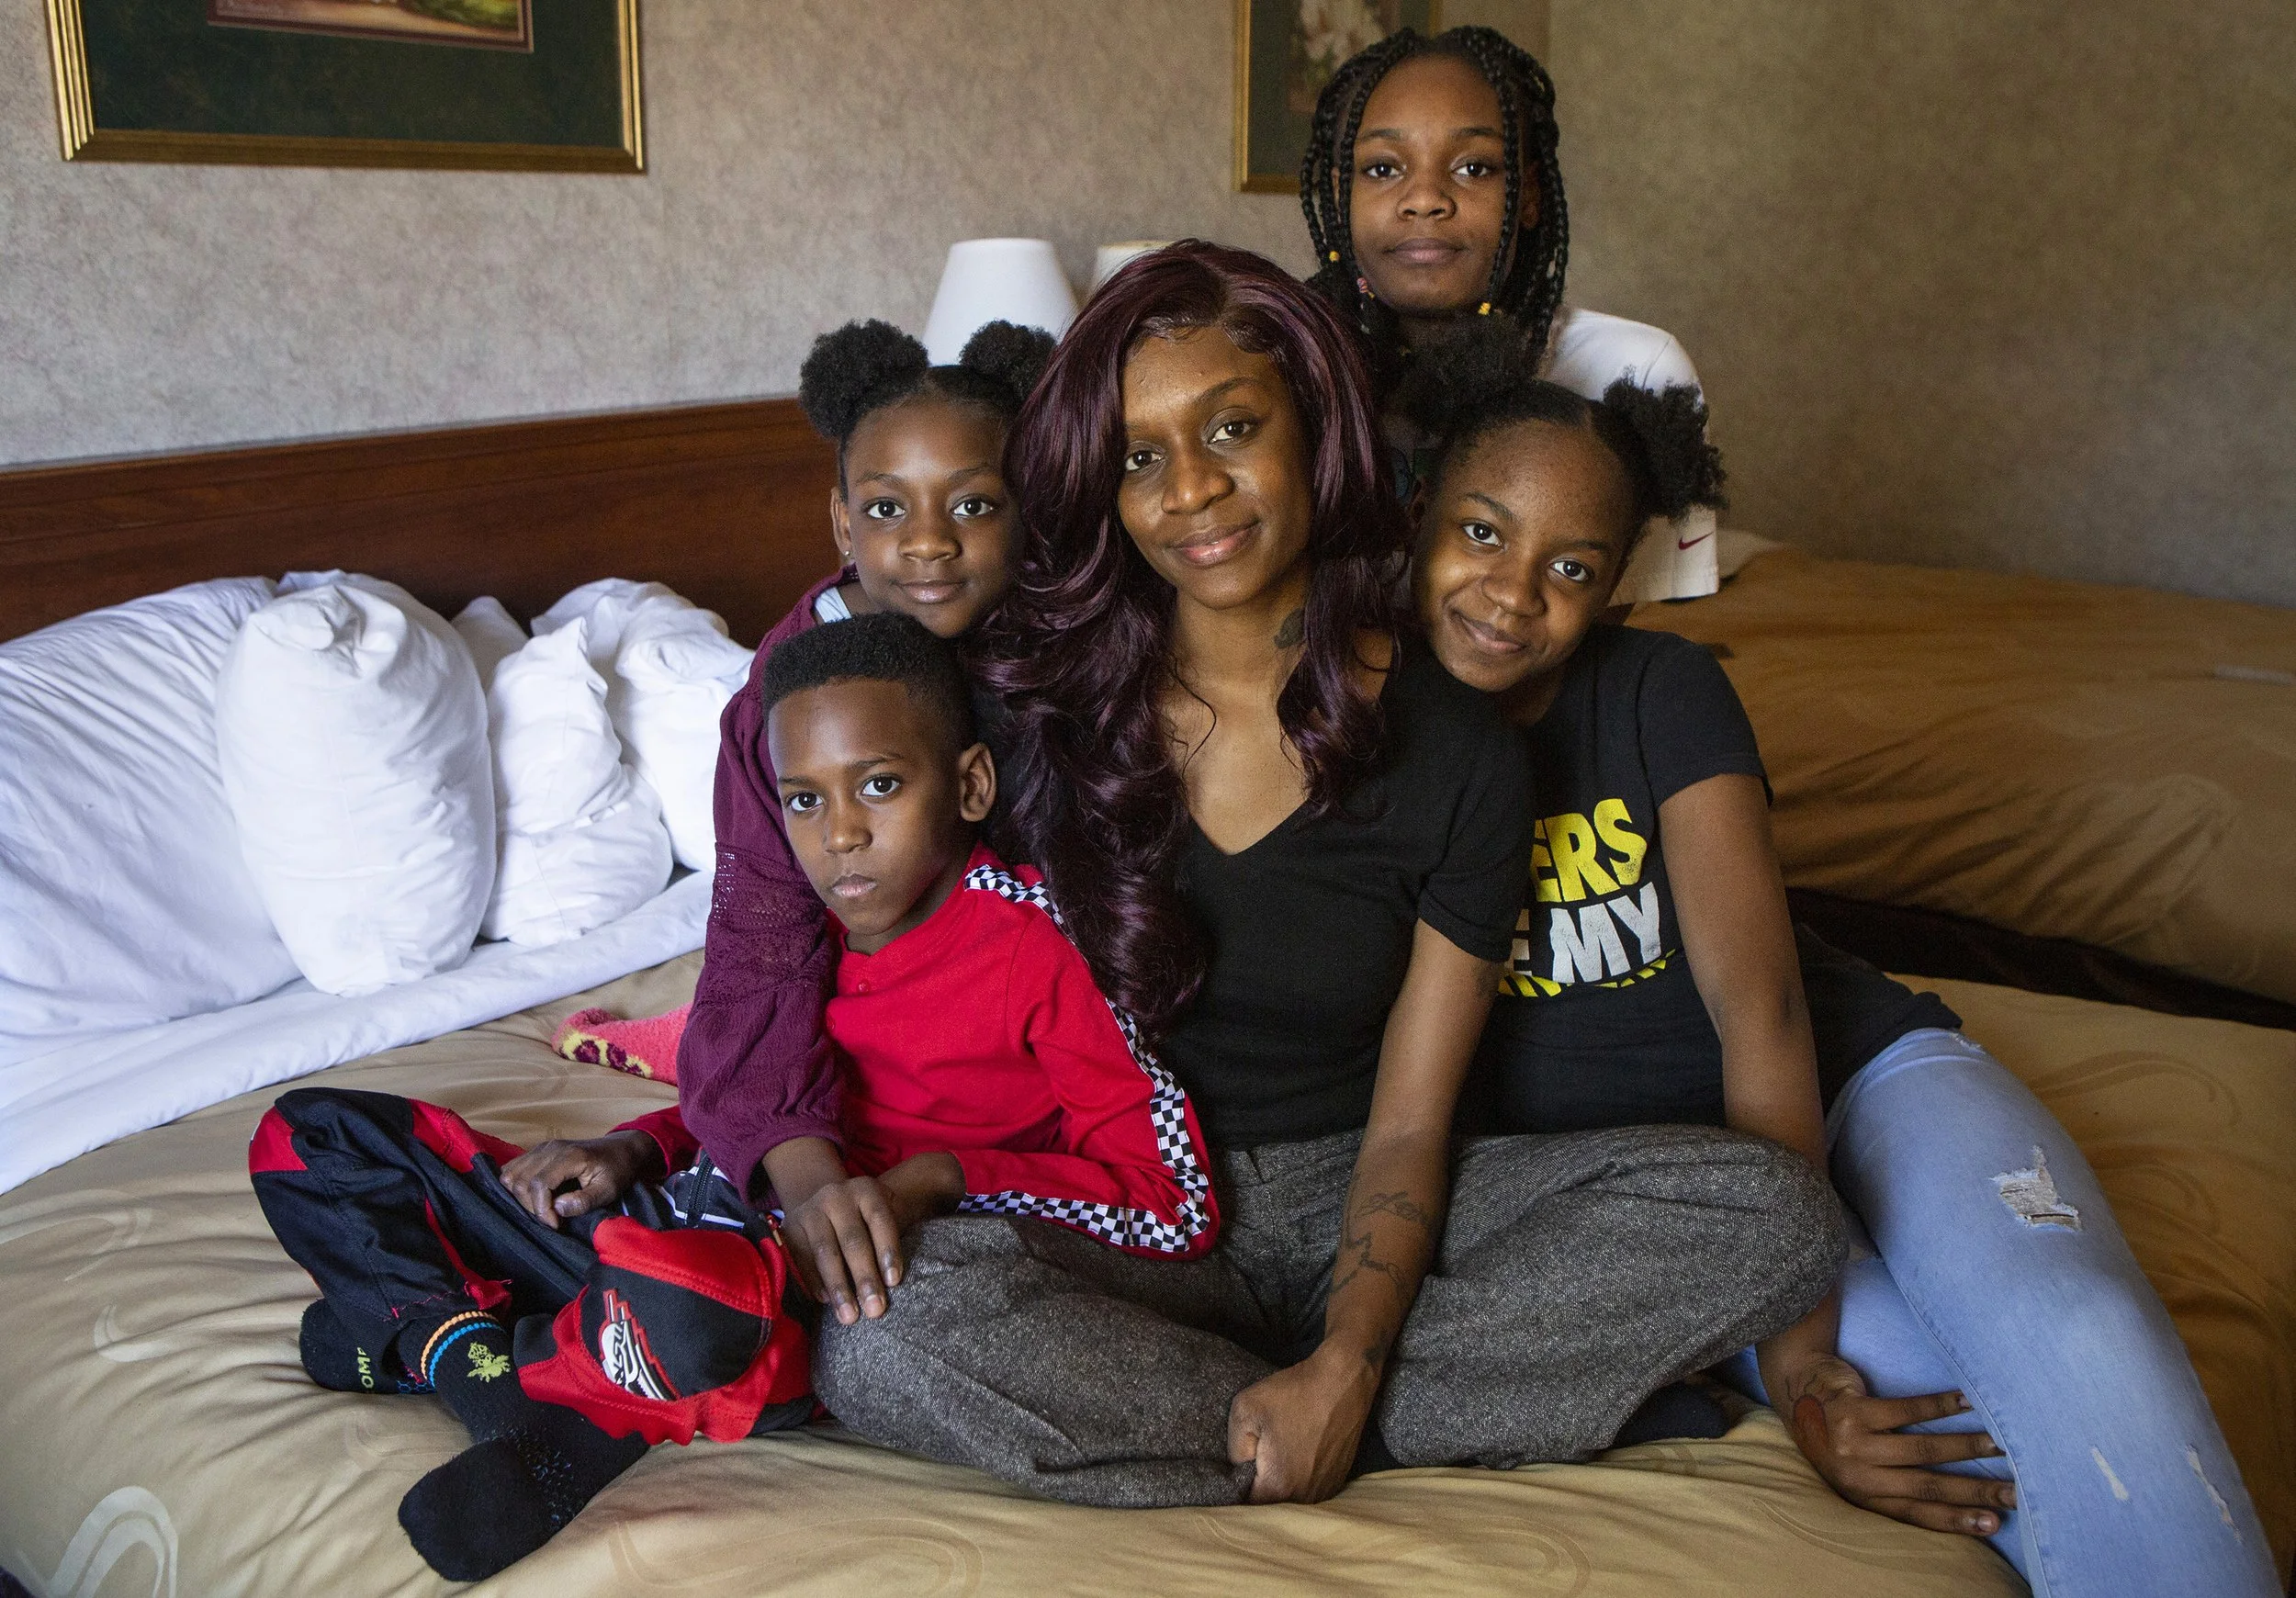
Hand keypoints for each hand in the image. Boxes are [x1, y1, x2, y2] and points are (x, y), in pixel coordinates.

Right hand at [499, 1130, 659, 1228]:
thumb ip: (584, 1201)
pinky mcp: (537, 1152)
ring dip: (520, 1197)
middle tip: (552, 1219)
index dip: (542, 1209)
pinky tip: (533, 1198)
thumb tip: (558, 1208)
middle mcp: (550, 1149)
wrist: (621, 1149)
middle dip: (531, 1207)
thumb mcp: (608, 1190)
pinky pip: (513, 1168)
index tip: (556, 1224)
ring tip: (543, 1209)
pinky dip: (516, 1186)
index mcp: (569, 1156)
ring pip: (511, 1175)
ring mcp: (541, 1148)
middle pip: (520, 1181)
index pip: (539, 1184)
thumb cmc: (617, 1169)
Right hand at [782, 1153, 960, 1326]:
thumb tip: (915, 1277)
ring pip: (826, 1252)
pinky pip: (801, 1259)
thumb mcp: (884, 1213)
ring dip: (839, 1287)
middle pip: (853, 1240)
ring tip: (850, 1316)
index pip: (881, 1220)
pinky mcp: (789, 1228)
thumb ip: (896, 1235)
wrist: (823, 1201)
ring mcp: (810, 1210)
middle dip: (865, 1278)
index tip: (895, 1282)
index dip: (888, 1251)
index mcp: (866, 1190)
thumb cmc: (866, 1218)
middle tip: (876, 1311)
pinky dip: (814, 1282)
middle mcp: (836, 1196)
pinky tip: (825, 1302)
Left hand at [1227, 1341, 1380, 1503]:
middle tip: (1256, 1457)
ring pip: (1291, 1498)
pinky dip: (1300, 1476)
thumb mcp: (1245, 1409)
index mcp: (1278, 1486)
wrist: (1343, 1380)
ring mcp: (1325, 1490)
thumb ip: (1234, 1449)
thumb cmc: (1293, 1393)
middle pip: (1270, 1504)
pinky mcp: (1338, 1479)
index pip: (1247, 1504)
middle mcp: (1305, 1497)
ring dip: (1282, 1482)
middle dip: (1260, 1485)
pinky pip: (1309, 1488)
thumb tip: (1239, 1467)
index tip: (1238, 1467)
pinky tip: (1298, 1452)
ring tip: (1278, 1453)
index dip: (1237, 1487)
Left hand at [1784, 1354, 2017, 1535]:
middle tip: (2013, 1491)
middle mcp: (1856, 1475)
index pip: (1917, 1514)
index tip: (1994, 1523)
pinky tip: (1967, 1402)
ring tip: (2000, 1444)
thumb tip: (1957, 1498)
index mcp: (1862, 1495)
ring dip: (1965, 1447)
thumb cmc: (1839, 1429)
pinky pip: (1905, 1410)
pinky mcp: (1852, 1409)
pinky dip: (1940, 1406)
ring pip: (1920, 1450)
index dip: (1957, 1520)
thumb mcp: (1858, 1466)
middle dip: (1973, 1491)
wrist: (1795, 1384)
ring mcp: (1852, 1442)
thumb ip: (1894, 1482)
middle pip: (1925, 1487)